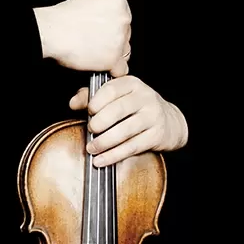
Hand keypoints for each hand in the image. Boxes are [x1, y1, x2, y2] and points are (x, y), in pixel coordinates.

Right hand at [33, 0, 130, 76]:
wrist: (52, 31)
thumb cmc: (62, 18)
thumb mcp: (88, 1)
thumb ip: (103, 10)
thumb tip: (106, 19)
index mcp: (118, 1)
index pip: (125, 18)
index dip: (113, 27)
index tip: (104, 31)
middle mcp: (123, 18)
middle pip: (126, 35)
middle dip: (113, 41)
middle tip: (96, 42)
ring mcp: (120, 38)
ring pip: (124, 51)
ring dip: (112, 54)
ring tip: (94, 52)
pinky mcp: (114, 57)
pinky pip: (121, 68)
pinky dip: (111, 70)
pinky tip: (100, 65)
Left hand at [69, 75, 188, 166]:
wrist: (170, 122)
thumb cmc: (136, 107)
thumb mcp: (118, 96)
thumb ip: (94, 97)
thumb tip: (73, 103)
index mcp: (132, 84)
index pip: (112, 89)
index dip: (97, 100)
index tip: (88, 111)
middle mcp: (145, 97)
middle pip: (119, 109)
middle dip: (100, 121)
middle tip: (90, 129)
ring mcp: (153, 116)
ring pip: (125, 130)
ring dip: (105, 141)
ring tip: (91, 148)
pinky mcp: (156, 136)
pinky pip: (132, 147)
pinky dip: (114, 155)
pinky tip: (101, 160)